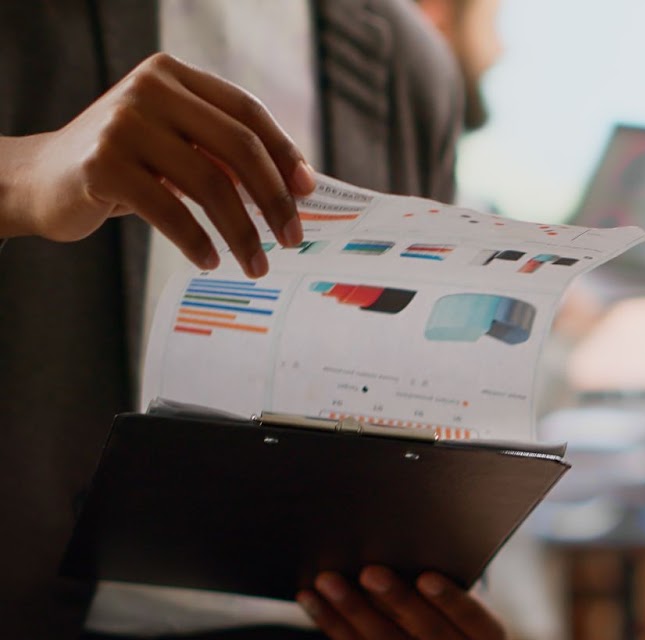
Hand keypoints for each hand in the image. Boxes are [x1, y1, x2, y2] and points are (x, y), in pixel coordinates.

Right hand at [1, 52, 314, 274]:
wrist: (41, 178)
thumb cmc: (126, 165)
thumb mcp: (175, 145)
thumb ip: (222, 152)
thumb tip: (296, 188)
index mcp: (174, 76)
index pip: (248, 113)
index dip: (284, 154)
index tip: (308, 193)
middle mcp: (150, 89)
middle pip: (238, 147)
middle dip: (274, 199)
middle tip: (291, 239)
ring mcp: (123, 124)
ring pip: (210, 184)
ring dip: (241, 232)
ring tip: (255, 263)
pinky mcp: (103, 165)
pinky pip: (171, 211)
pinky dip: (198, 241)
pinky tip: (211, 260)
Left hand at [297, 566, 509, 639]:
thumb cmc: (456, 613)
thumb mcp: (466, 607)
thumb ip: (445, 587)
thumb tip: (396, 552)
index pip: (471, 618)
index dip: (449, 598)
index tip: (425, 576)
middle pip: (426, 630)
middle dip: (395, 599)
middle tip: (369, 571)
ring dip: (352, 609)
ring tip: (327, 581)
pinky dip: (332, 623)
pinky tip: (311, 599)